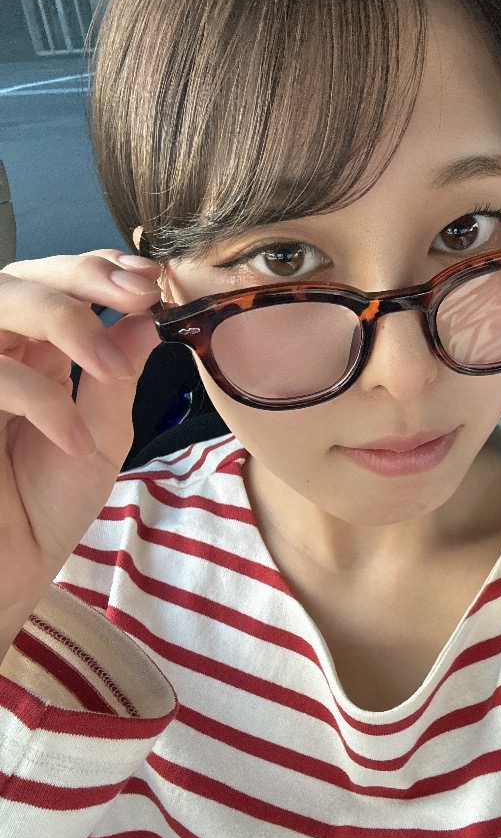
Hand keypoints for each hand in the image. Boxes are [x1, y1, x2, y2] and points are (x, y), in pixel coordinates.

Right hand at [0, 250, 161, 655]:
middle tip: (137, 295)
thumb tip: (147, 318)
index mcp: (35, 351)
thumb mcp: (101, 435)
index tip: (149, 282)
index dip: (100, 270)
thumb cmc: (48, 505)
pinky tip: (73, 439)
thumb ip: (116, 375)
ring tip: (109, 368)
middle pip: (21, 278)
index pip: (59, 283)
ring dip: (61, 320)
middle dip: (82, 276)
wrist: (13, 568)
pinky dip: (38, 399)